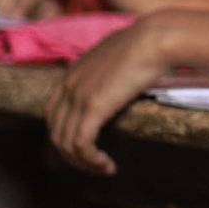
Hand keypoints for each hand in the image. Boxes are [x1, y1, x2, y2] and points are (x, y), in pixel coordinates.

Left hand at [45, 15, 171, 175]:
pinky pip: (80, 144)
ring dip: (83, 163)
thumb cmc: (146, 45)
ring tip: (105, 168)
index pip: (53, 113)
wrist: (155, 39)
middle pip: (56, 132)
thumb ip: (109, 70)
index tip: (88, 146)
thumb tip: (121, 78)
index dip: (66, 134)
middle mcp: (68, 84)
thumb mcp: (118, 57)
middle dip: (73, 155)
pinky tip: (108, 165)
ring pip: (66, 143)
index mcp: (72, 72)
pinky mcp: (92, 107)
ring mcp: (77, 96)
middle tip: (96, 164)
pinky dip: (91, 161)